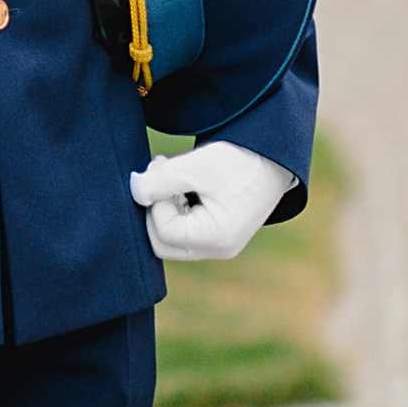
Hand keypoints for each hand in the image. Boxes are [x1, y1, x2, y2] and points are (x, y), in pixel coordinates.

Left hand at [128, 141, 296, 263]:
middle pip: (164, 243)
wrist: (273, 157)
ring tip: (173, 172)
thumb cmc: (240, 161)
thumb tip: (134, 190)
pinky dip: (178, 208)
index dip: (155, 202)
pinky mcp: (219, 235)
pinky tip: (183, 183)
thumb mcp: (196, 166)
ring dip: (166, 206)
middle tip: (160, 174)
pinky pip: (186, 231)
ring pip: (173, 237)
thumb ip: (160, 180)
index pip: (164, 232)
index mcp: (217, 237)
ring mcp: (220, 245)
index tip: (162, 171)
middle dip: (156, 208)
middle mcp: (219, 249)